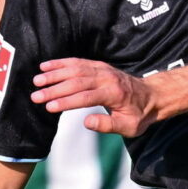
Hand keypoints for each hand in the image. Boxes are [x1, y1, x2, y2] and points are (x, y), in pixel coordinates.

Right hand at [35, 58, 158, 135]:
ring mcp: (103, 69)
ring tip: (36, 81)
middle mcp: (107, 78)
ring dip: (54, 74)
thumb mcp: (129, 127)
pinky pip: (78, 61)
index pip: (86, 97)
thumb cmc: (139, 115)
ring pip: (75, 69)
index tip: (49, 107)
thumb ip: (108, 125)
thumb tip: (86, 122)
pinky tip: (45, 66)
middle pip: (76, 82)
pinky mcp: (99, 65)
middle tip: (35, 96)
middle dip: (54, 89)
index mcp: (114, 94)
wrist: (152, 96)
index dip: (67, 101)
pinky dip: (61, 63)